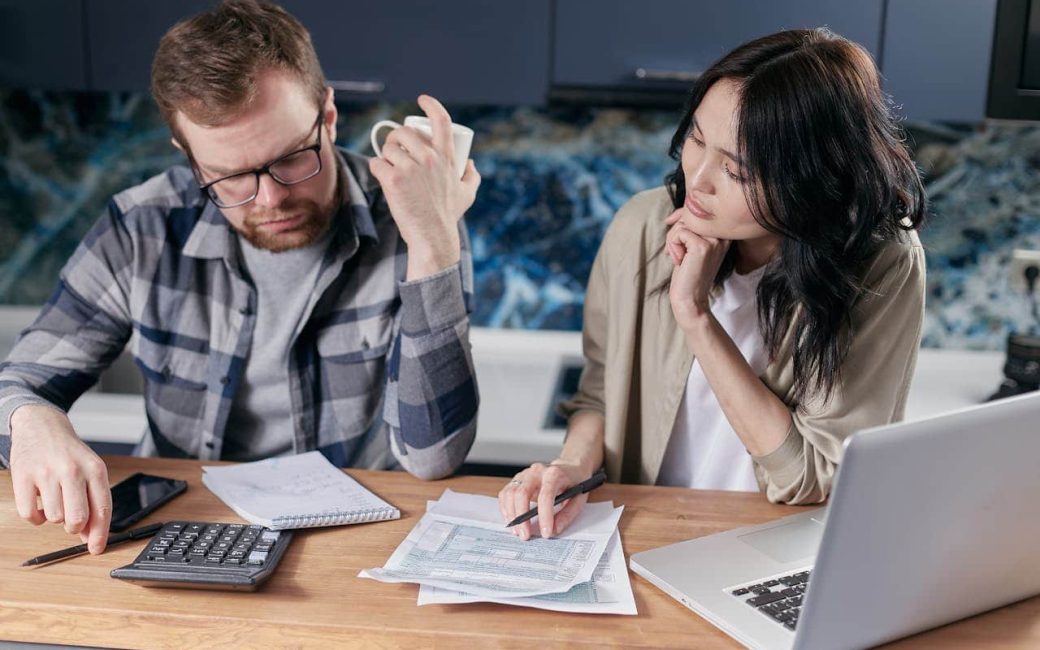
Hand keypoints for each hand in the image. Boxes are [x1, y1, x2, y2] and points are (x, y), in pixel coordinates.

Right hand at [9, 404, 111, 552]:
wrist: (42, 426)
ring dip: (55, 517)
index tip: (97, 549)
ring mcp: (46, 473)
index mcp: (95, 469)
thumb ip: (93, 502)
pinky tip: (40, 504)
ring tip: (55, 501)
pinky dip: (35, 517)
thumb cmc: (69, 454)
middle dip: (75, 527)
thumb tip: (91, 537)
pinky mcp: (22, 476)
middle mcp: (72, 470)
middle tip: (72, 520)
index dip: (100, 534)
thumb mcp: (90, 471)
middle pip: (77, 519)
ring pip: (54, 518)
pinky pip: (29, 514)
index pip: (102, 509)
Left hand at [368, 94, 480, 278]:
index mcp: (446, 156)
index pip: (441, 120)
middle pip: (403, 133)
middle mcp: (429, 158)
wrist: (432, 236)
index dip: (431, 105)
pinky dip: (377, 169)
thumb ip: (472, 176)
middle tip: (395, 150)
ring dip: (385, 155)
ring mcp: (410, 168)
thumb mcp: (467, 193)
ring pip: (388, 148)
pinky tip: (382, 177)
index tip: (422, 99)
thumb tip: (470, 163)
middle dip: (395, 138)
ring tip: (390, 167)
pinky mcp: (393, 179)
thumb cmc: (448, 215)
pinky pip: (377, 163)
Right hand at [498, 460, 588, 539]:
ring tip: (517, 531)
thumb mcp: (579, 499)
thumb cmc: (574, 483)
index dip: (545, 516)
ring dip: (511, 514)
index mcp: (554, 474)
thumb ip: (567, 515)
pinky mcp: (517, 480)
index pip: (546, 495)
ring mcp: (525, 474)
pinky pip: (505, 493)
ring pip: (510, 493)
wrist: (569, 467)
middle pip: (522, 493)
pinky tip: (511, 520)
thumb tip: (554, 530)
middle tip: (525, 535)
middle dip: (521, 517)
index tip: (546, 533)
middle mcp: (537, 471)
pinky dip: (506, 508)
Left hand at [665, 209, 729, 331]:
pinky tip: (678, 260)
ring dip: (672, 240)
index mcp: (724, 234)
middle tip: (674, 251)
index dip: (681, 214)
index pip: (700, 210)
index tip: (669, 222)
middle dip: (675, 231)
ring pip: (683, 223)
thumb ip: (688, 228)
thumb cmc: (687, 273)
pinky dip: (672, 245)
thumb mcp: (689, 246)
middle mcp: (723, 235)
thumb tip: (673, 215)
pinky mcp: (703, 246)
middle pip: (690, 215)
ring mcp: (715, 240)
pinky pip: (679, 233)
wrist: (690, 299)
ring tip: (678, 258)